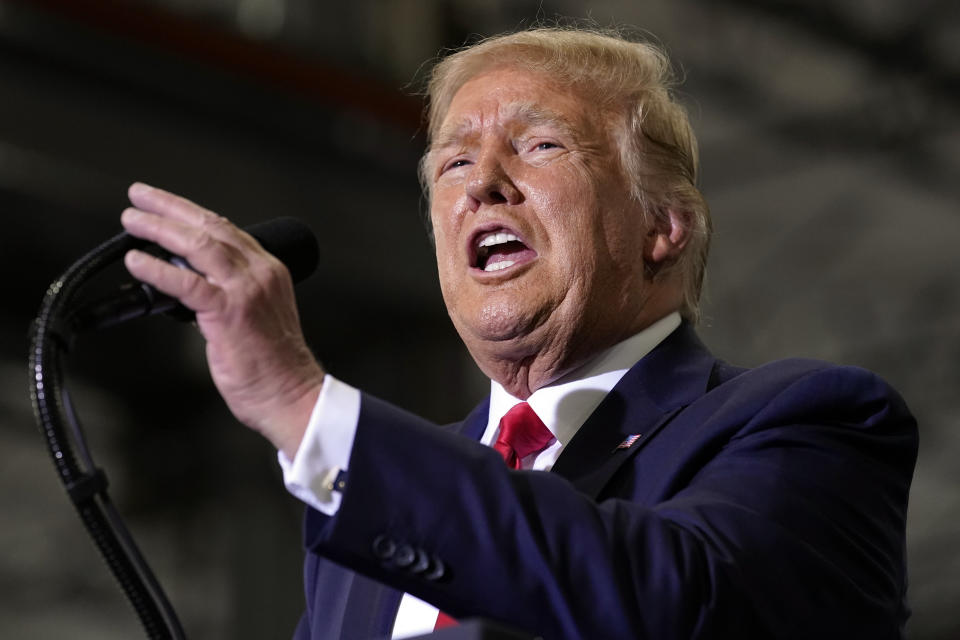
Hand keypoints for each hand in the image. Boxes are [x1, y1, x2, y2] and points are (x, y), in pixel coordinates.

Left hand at [120, 182, 323, 457]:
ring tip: (132, 220)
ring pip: (199, 245)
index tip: (165, 203)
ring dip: (160, 228)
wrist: (292, 394)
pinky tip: (137, 261)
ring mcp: (247, 291)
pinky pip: (187, 283)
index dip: (192, 213)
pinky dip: (158, 270)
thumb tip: (186, 283)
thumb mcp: (256, 315)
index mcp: (270, 271)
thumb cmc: (272, 366)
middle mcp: (261, 273)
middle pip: (210, 227)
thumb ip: (227, 294)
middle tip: (139, 196)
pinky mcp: (230, 313)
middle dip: (170, 207)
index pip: (227, 230)